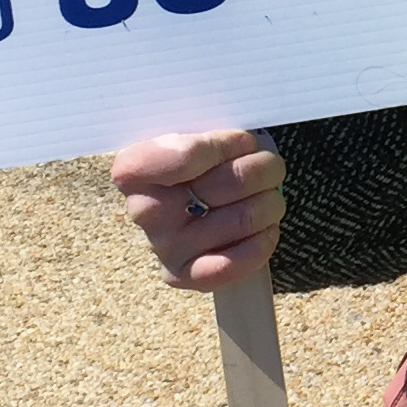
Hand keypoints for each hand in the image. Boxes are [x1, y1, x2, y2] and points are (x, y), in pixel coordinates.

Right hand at [110, 128, 284, 290]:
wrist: (194, 208)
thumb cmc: (201, 165)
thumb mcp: (198, 135)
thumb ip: (212, 130)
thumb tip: (249, 140)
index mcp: (135, 167)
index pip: (186, 156)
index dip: (226, 146)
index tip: (243, 141)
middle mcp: (143, 210)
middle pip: (225, 185)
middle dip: (262, 169)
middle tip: (270, 165)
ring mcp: (163, 246)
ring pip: (243, 219)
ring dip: (270, 202)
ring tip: (270, 194)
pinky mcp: (184, 275)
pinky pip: (235, 263)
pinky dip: (263, 240)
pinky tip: (265, 227)